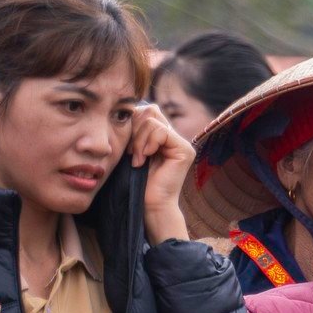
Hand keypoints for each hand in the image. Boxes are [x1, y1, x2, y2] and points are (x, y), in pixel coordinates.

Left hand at [128, 103, 195, 243]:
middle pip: (150, 111)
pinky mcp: (184, 150)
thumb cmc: (135, 182)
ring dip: (138, 140)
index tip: (127, 148)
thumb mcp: (131, 150)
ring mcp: (182, 143)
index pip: (147, 111)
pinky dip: (146, 144)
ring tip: (137, 159)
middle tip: (131, 153)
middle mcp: (175, 138)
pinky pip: (160, 131)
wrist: (149, 205)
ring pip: (152, 121)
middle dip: (134, 130)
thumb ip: (135, 129)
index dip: (132, 124)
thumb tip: (130, 107)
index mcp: (163, 137)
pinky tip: (143, 160)